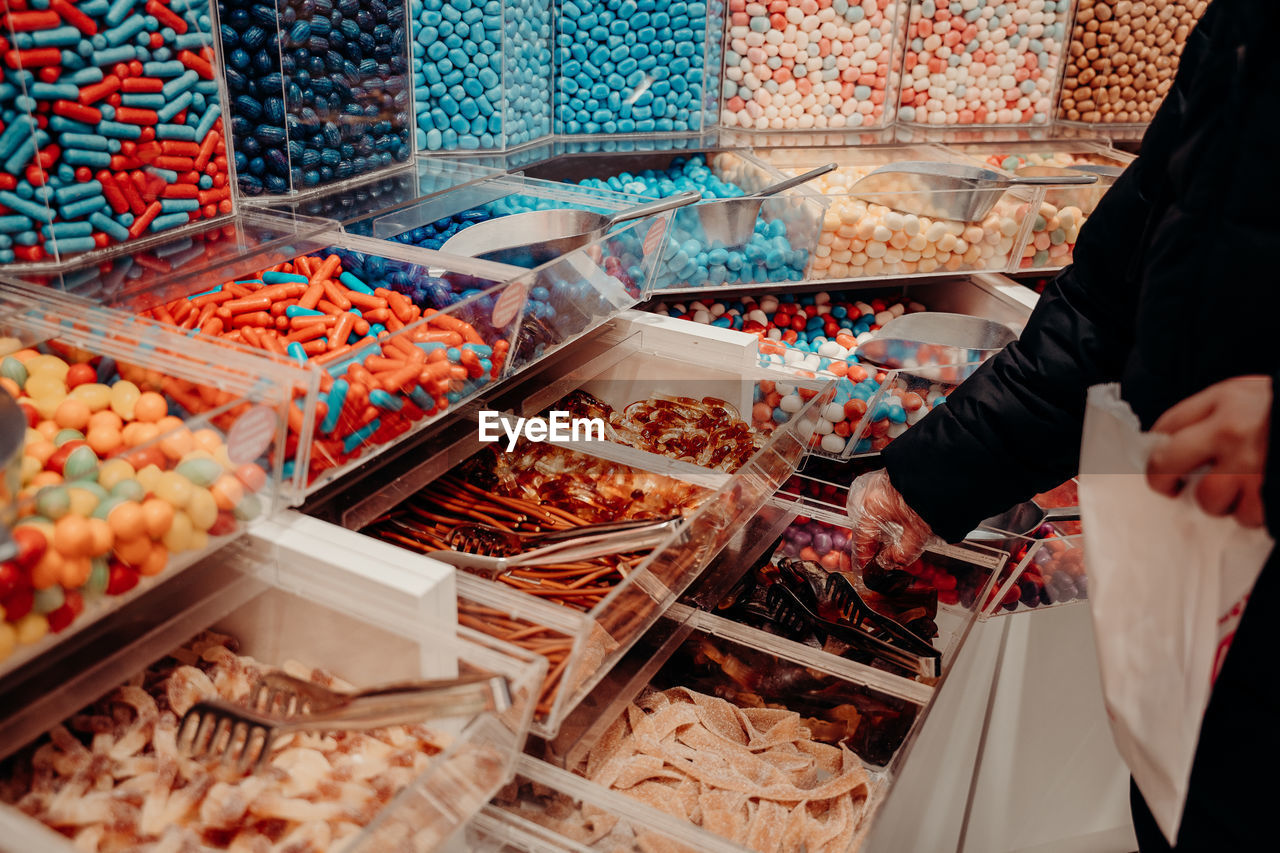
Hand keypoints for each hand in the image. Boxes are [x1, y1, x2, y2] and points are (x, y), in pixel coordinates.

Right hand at [846, 469, 936, 568]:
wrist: (944, 470)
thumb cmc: (931, 495)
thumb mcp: (918, 533)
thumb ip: (903, 552)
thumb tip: (891, 561)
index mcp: (872, 507)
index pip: (862, 537)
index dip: (864, 555)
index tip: (865, 564)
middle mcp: (870, 492)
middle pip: (860, 520)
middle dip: (867, 537)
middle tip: (875, 551)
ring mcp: (877, 481)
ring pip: (866, 507)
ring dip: (872, 522)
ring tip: (885, 534)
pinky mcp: (888, 475)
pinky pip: (875, 496)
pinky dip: (880, 509)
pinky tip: (892, 515)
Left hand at [1146, 376, 1270, 527]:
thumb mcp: (1245, 395)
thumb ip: (1209, 414)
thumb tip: (1171, 443)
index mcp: (1224, 401)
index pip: (1165, 427)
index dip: (1154, 450)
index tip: (1157, 464)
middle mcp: (1231, 433)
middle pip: (1167, 467)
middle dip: (1164, 483)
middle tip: (1171, 488)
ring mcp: (1251, 466)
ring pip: (1209, 500)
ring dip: (1218, 501)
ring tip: (1236, 488)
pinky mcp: (1272, 493)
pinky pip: (1246, 516)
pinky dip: (1251, 512)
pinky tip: (1260, 496)